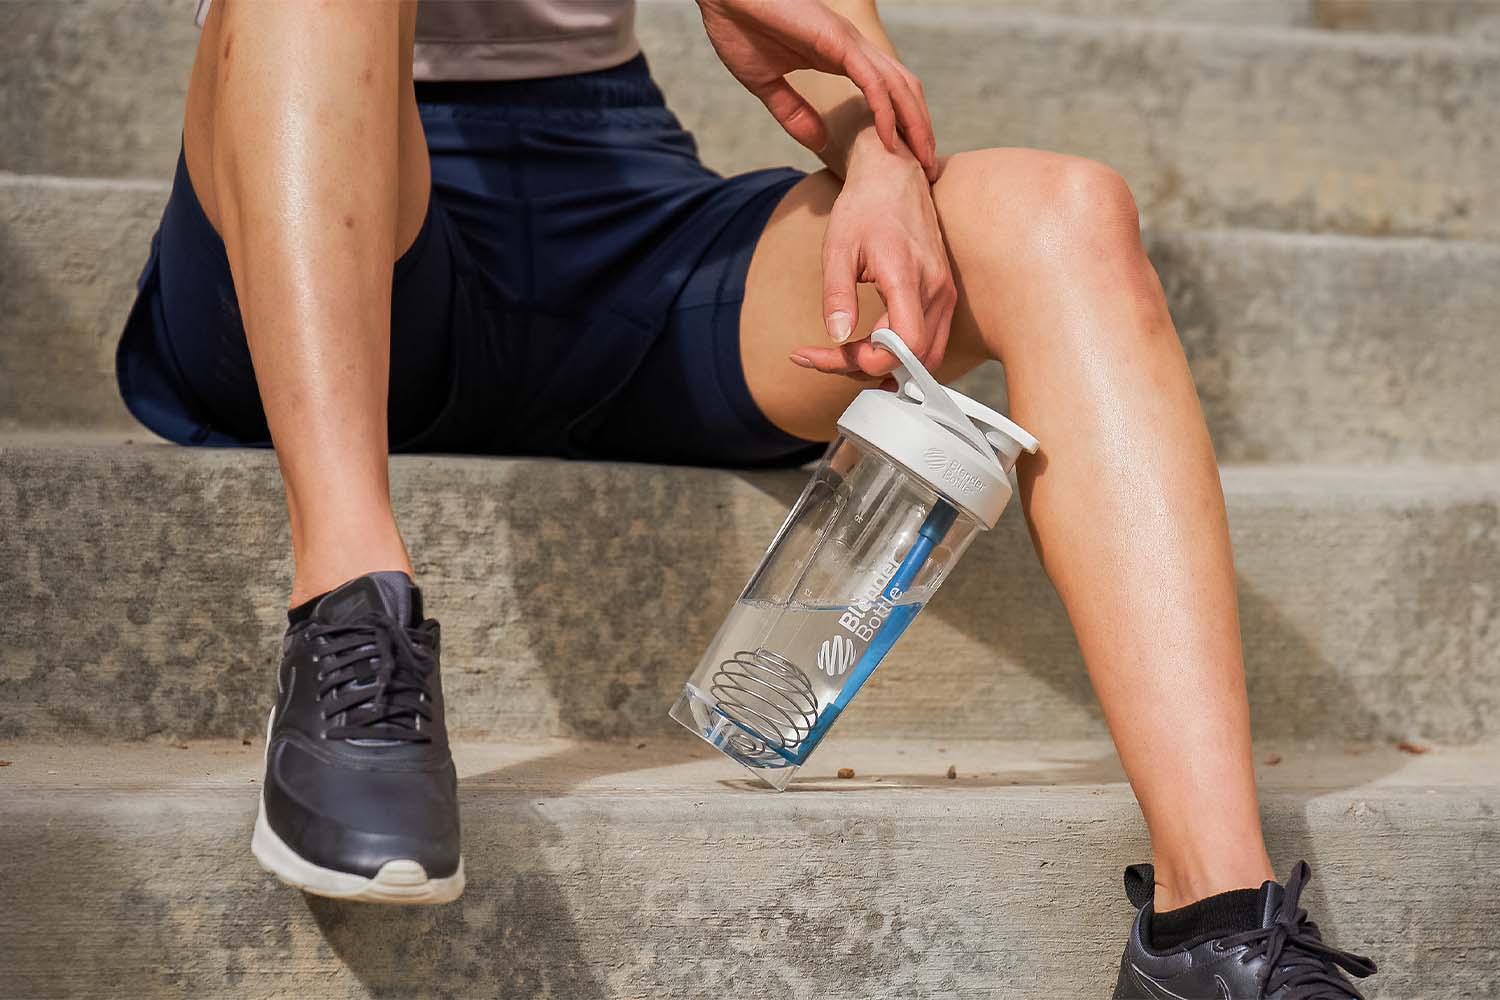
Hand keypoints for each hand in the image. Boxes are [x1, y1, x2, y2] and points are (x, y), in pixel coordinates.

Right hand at [696, 0, 937, 179]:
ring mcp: (848, 43)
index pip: (887, 92)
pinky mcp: (836, 42)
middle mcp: (853, 48)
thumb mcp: (766, 84)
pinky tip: (889, 139)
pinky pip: (872, 81)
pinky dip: (885, 111)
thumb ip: (793, 113)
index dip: (904, 124)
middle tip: (929, 166)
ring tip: (922, 159)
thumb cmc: (738, 29)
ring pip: (897, 86)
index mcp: (840, 56)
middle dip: (920, 129)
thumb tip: (820, 143)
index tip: (910, 158)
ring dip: (914, 125)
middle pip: (903, 90)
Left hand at [791, 135, 954, 377]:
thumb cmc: (864, 208)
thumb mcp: (838, 248)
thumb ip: (837, 294)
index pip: (906, 344)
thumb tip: (838, 337)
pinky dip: (898, 354)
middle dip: (867, 367)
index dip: (871, 360)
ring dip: (884, 365)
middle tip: (824, 356)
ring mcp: (945, 294)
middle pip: (913, 358)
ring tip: (842, 354)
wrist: (894, 177)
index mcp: (908, 276)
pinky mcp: (942, 296)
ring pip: (924, 356)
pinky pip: (927, 341)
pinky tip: (865, 347)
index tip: (833, 350)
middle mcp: (936, 290)